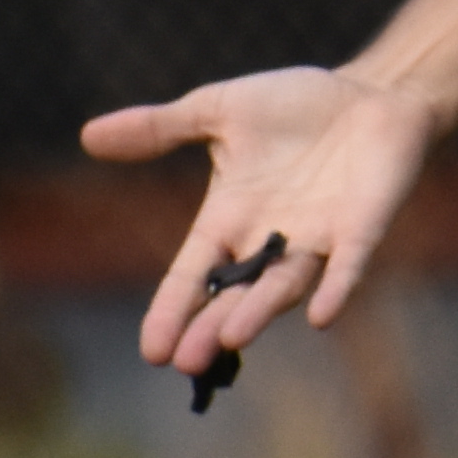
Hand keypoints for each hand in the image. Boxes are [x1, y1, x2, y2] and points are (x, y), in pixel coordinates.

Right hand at [79, 64, 442, 384]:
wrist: (370, 95)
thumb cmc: (296, 108)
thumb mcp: (218, 110)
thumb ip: (159, 129)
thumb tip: (87, 135)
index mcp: (230, 218)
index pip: (193, 273)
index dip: (173, 309)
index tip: (152, 351)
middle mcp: (269, 241)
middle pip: (235, 294)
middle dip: (210, 326)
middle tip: (185, 362)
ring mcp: (318, 239)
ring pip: (283, 286)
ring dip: (259, 311)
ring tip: (231, 338)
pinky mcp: (362, 228)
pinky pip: (347, 266)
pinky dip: (336, 289)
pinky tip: (321, 317)